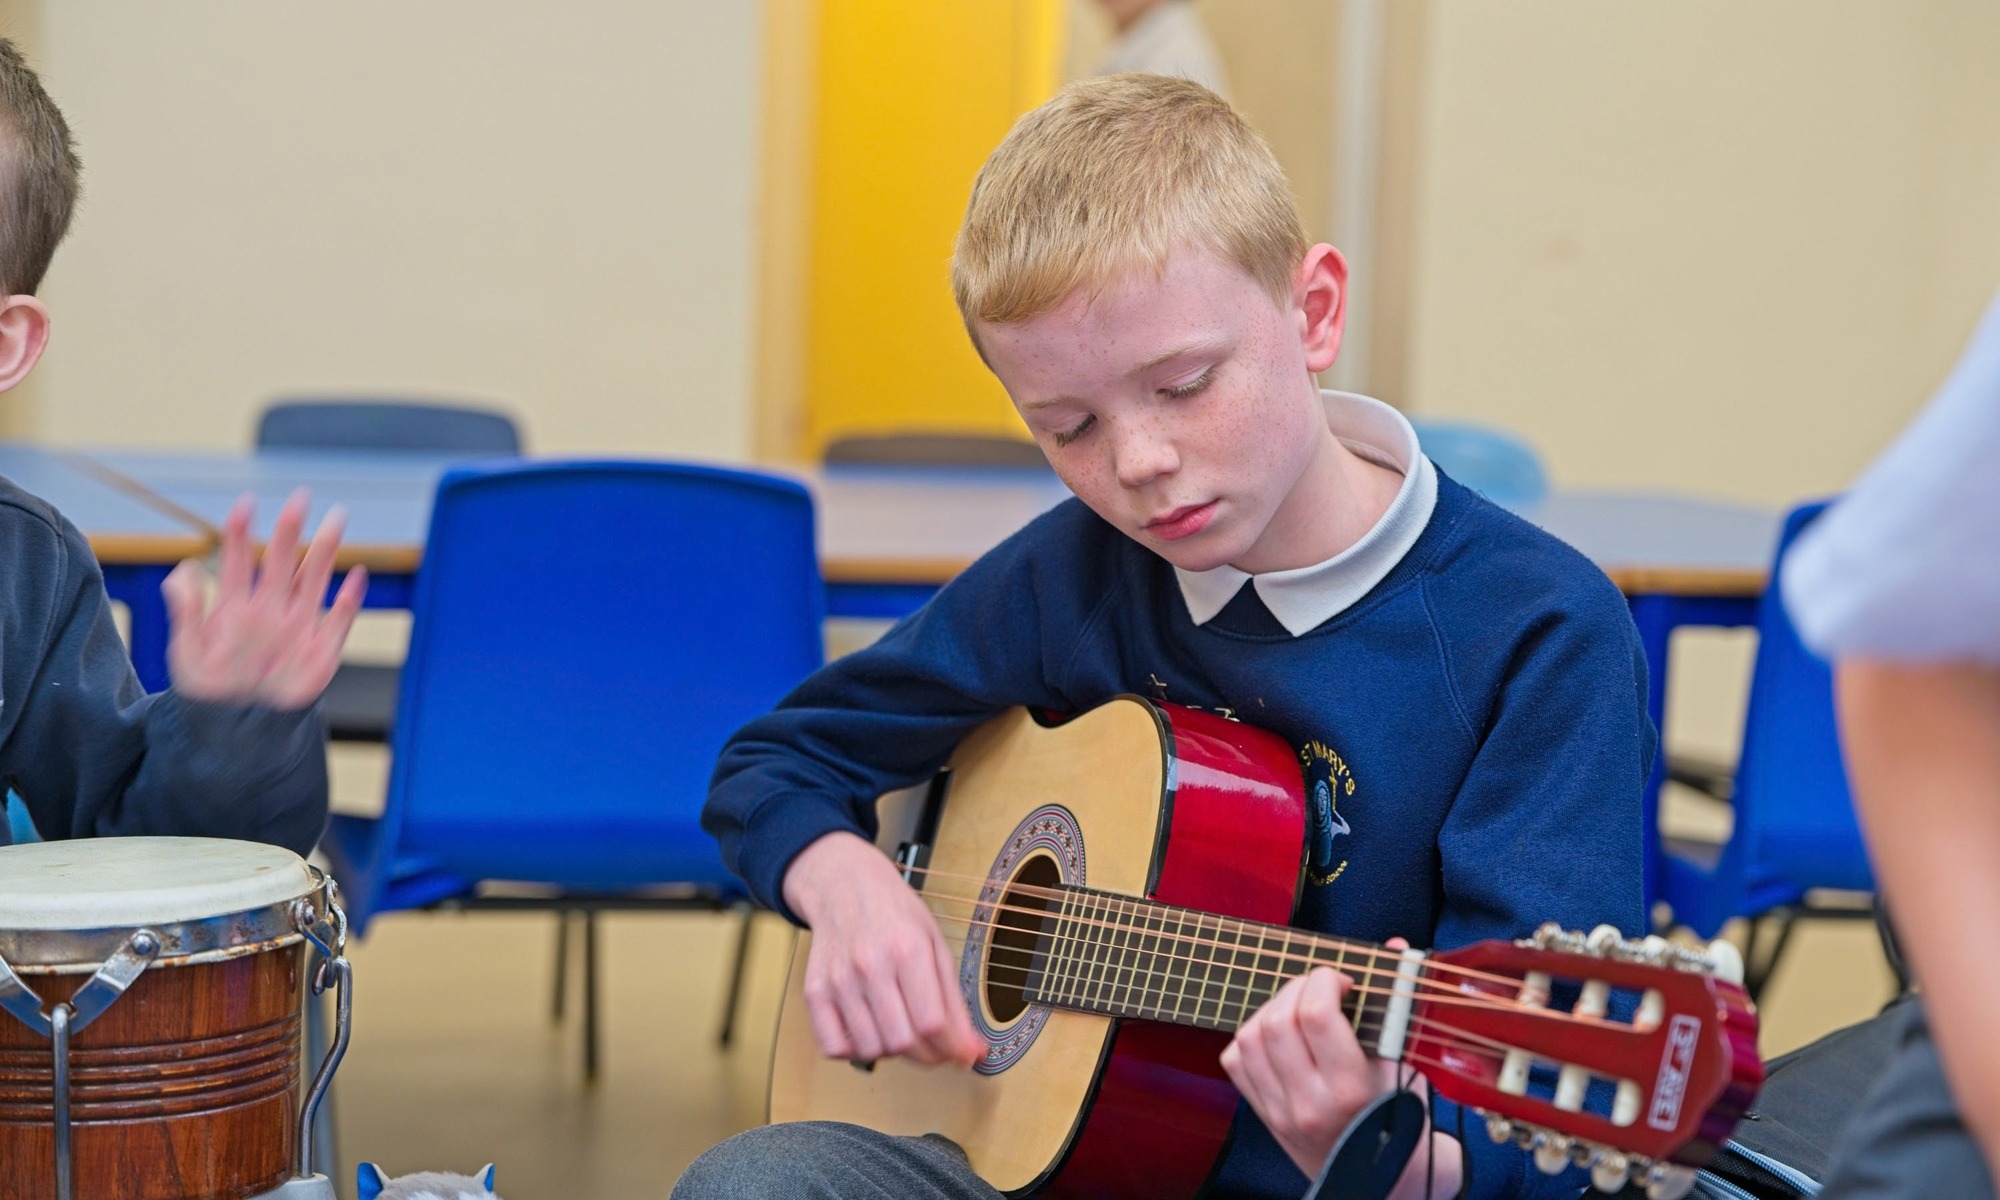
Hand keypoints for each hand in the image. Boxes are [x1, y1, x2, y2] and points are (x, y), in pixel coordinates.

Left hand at [162, 489, 367, 709]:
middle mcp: (270, 609)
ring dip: (326, 551)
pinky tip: (358, 576)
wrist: (238, 730)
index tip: (245, 503)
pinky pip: (339, 621)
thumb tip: (183, 570)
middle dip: (291, 529)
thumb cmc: (209, 692)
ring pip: (314, 581)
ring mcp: (298, 628)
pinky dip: (350, 600)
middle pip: (282, 561)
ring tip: (337, 519)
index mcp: (235, 607)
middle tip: (300, 498)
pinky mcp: (321, 652)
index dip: (240, 531)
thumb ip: (185, 613)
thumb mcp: (186, 654)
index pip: (237, 560)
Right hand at [782, 830, 984, 1067]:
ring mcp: (838, 980)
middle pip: (902, 1042)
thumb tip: (971, 1050)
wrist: (845, 887)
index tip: (962, 1053)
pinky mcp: (815, 992)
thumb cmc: (894, 914)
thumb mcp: (935, 945)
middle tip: (936, 1047)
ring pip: (871, 1050)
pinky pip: (834, 1047)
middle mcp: (870, 965)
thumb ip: (954, 1001)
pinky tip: (870, 1031)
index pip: (932, 1023)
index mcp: (907, 949)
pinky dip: (856, 1051)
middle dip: (928, 1056)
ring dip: (894, 1053)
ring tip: (902, 1031)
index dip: (952, 1048)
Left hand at [1222, 938, 1459, 1195]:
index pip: (1315, 1015)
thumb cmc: (1400, 1113)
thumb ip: (1396, 1001)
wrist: (1384, 1177)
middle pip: (1277, 1020)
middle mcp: (1308, 1103)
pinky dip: (1251, 1036)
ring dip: (1271, 1008)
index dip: (1324, 980)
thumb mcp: (1406, 1061)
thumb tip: (1394, 946)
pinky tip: (1279, 1035)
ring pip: (1249, 1036)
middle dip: (1297, 987)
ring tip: (1299, 1007)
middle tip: (1320, 988)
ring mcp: (1279, 1112)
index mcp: (1350, 1089)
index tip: (1342, 981)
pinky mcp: (1263, 1115)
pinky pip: (1235, 1060)